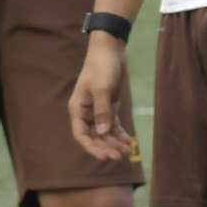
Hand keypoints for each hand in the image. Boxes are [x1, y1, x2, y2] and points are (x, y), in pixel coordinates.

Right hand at [70, 31, 136, 164]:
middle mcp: (86, 112)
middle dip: (107, 147)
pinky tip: (129, 141)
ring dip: (115, 142)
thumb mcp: (102, 89)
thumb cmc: (102, 67)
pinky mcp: (109, 106)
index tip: (105, 157)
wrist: (111, 49)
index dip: (92, 148)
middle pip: (94, 137)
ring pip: (105, 133)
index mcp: (78, 109)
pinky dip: (120, 133)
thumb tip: (102, 134)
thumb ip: (102, 112)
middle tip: (120, 157)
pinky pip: (113, 125)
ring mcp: (98, 110)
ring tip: (127, 151)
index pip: (81, 135)